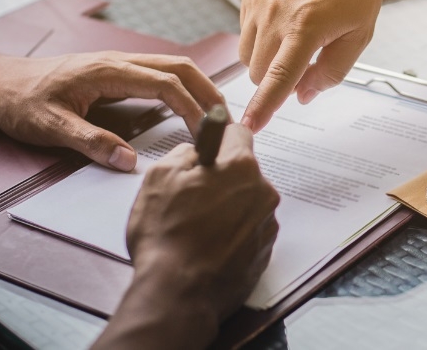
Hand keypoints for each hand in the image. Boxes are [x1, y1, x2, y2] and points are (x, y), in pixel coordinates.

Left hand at [0, 51, 224, 170]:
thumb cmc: (20, 102)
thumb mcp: (49, 127)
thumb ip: (91, 143)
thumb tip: (129, 162)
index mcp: (108, 70)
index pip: (166, 84)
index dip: (192, 108)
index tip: (207, 133)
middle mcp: (120, 61)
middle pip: (180, 67)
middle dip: (208, 92)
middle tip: (227, 122)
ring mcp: (120, 63)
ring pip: (173, 67)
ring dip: (199, 87)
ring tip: (216, 115)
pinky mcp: (117, 71)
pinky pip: (160, 73)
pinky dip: (183, 87)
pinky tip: (188, 107)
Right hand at [94, 125, 279, 348]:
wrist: (177, 294)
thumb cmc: (166, 235)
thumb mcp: (159, 178)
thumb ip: (183, 153)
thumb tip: (196, 152)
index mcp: (240, 167)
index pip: (238, 133)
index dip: (217, 140)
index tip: (205, 152)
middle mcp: (263, 192)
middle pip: (244, 172)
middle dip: (221, 179)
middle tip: (191, 198)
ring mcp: (267, 224)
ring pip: (247, 202)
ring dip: (228, 208)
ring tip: (197, 229)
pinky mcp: (264, 252)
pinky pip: (249, 231)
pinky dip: (232, 234)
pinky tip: (208, 247)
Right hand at [238, 0, 409, 131]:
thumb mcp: (358, 33)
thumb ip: (331, 70)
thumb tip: (303, 95)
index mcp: (306, 26)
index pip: (278, 78)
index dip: (264, 106)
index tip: (251, 125)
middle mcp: (276, 11)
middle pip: (257, 71)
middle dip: (275, 78)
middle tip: (304, 62)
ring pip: (246, 52)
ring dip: (265, 57)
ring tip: (297, 36)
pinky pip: (245, 26)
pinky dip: (262, 33)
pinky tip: (288, 15)